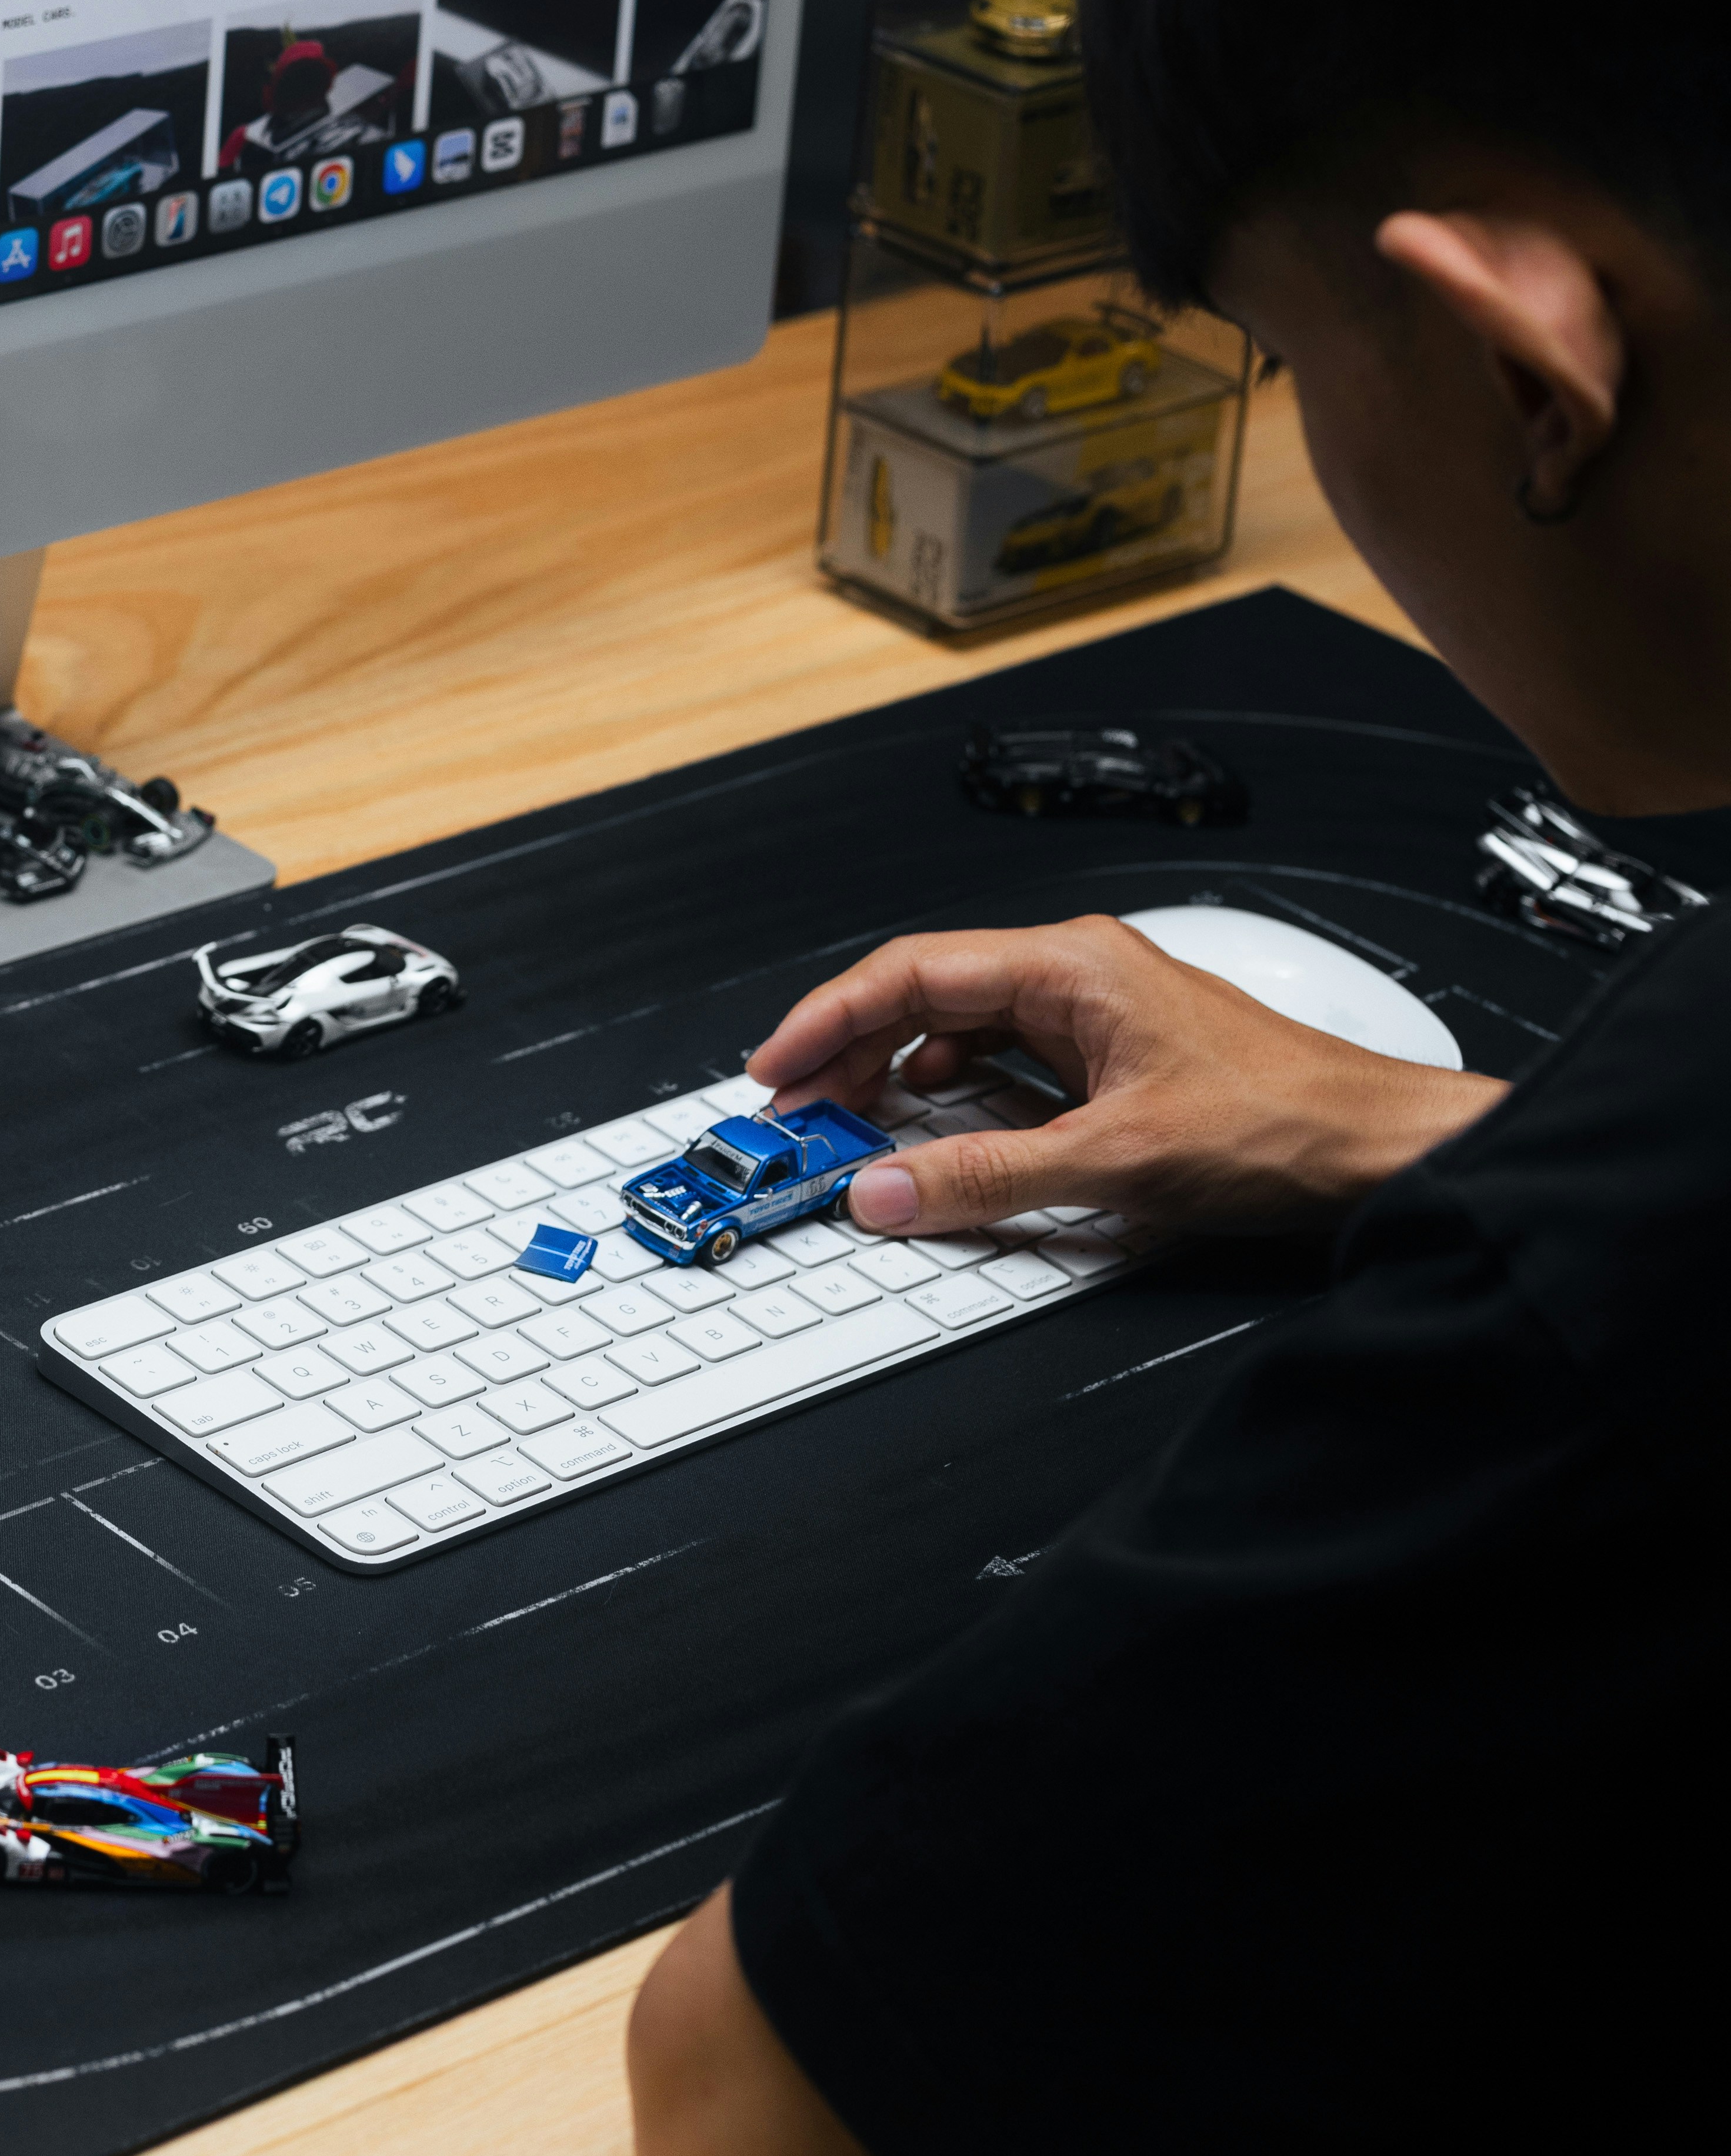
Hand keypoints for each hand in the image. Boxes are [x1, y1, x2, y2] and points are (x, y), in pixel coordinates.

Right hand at [747, 915, 1507, 1238]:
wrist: (1379, 1150)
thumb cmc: (1285, 1125)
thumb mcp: (1113, 1161)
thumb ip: (984, 1177)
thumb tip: (884, 1188)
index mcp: (1073, 967)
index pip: (911, 971)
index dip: (828, 1020)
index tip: (776, 1069)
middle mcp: (1078, 977)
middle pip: (925, 996)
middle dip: (852, 1054)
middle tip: (798, 1113)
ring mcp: (1094, 1017)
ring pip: (962, 1034)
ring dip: (900, 1079)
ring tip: (855, 1129)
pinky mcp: (1108, 1061)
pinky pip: (1003, 1068)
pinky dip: (954, 1101)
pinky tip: (939, 1137)